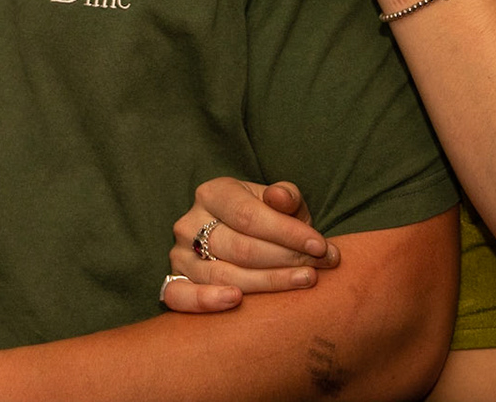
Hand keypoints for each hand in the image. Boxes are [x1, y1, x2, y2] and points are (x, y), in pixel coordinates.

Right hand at [161, 179, 337, 312]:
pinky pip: (181, 296)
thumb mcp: (280, 203)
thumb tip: (281, 197)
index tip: (321, 246)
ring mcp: (179, 254)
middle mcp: (189, 222)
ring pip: (222, 275)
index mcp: (213, 193)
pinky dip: (206, 301)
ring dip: (267, 283)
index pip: (250, 216)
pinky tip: (236, 300)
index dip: (288, 233)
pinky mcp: (174, 283)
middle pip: (240, 248)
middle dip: (286, 260)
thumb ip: (286, 197)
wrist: (245, 241)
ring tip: (303, 282)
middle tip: (318, 268)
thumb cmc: (267, 221)